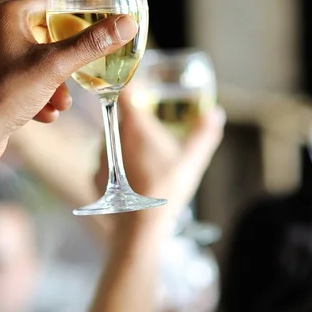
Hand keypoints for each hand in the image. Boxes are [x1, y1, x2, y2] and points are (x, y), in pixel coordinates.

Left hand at [0, 0, 137, 170]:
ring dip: (49, 85)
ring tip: (61, 105)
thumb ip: (92, 44)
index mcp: (1, 17)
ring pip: (26, 66)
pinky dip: (30, 98)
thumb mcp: (56, 67)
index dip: (67, 18)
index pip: (42, 5)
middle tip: (75, 79)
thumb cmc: (5, 93)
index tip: (85, 34)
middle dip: (60, 64)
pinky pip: (11, 85)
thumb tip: (127, 23)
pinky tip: (43, 116)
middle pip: (37, 39)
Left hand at [94, 81, 225, 219]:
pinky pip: (106, 161)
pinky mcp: (95, 175)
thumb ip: (204, 134)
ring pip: (112, 140)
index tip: (140, 89)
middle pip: (120, 118)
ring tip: (145, 158)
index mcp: (135, 126)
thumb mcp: (192, 160)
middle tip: (152, 130)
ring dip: (125, 143)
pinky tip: (133, 177)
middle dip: (134, 120)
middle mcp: (113, 137)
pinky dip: (117, 164)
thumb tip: (216, 113)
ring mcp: (101, 156)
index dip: (131, 87)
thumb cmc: (168, 188)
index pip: (125, 92)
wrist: (141, 224)